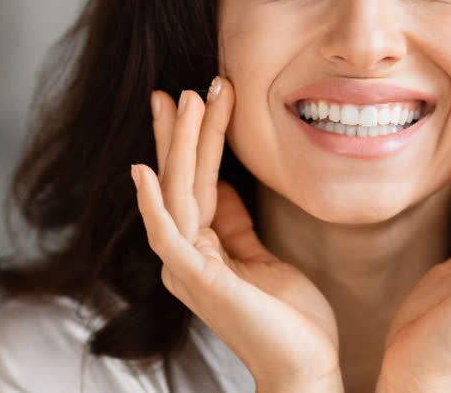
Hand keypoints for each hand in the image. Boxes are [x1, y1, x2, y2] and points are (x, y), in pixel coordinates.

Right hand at [133, 76, 343, 392]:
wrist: (305, 367)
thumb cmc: (289, 318)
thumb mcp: (263, 257)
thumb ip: (236, 225)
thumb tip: (223, 186)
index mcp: (200, 249)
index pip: (193, 182)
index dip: (191, 139)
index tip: (193, 95)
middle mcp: (185, 257)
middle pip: (179, 181)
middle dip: (180, 131)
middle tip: (182, 87)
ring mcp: (188, 269)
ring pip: (176, 195)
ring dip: (178, 146)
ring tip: (185, 101)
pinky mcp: (199, 283)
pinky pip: (169, 236)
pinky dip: (154, 203)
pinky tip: (145, 171)